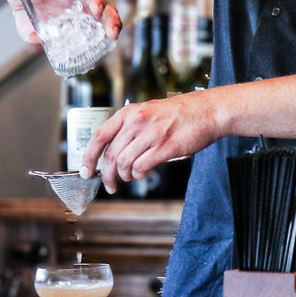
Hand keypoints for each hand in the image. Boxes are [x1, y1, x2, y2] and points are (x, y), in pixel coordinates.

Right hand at [4, 0, 120, 44]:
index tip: (113, 35)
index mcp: (79, 19)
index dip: (110, 28)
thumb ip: (29, 35)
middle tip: (111, 28)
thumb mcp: (27, 26)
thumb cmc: (30, 9)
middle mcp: (81, 5)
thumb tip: (36, 39)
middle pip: (103, 10)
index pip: (102, 24)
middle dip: (110, 18)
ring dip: (96, 0)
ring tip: (95, 7)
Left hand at [79, 92, 218, 193]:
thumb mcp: (150, 111)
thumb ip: (132, 127)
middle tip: (111, 185)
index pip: (99, 137)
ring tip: (131, 177)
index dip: (89, 157)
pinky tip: (144, 172)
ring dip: (125, 176)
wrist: (209, 111)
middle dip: (107, 175)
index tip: (86, 171)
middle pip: (110, 155)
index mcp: (130, 112)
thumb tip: (113, 152)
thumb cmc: (182, 113)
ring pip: (124, 163)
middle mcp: (138, 121)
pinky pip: (142, 167)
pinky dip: (140, 174)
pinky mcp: (166, 146)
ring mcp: (152, 134)